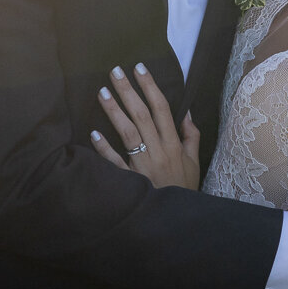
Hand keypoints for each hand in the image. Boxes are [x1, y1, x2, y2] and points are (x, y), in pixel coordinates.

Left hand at [90, 63, 200, 189]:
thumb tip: (187, 113)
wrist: (175, 220)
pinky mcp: (130, 180)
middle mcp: (158, 151)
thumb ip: (191, 136)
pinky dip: (104, 148)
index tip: (139, 68)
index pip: (161, 109)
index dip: (150, 87)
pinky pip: (115, 162)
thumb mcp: (193, 162)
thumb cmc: (183, 189)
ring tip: (102, 91)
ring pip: (128, 133)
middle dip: (128, 91)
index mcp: (174, 145)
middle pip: (142, 115)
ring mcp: (142, 165)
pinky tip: (93, 132)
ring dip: (114, 111)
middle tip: (115, 71)